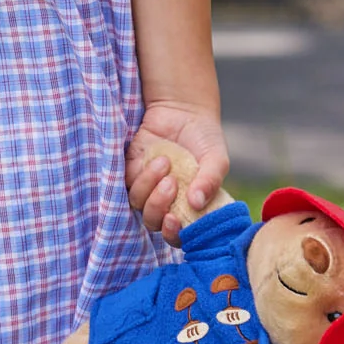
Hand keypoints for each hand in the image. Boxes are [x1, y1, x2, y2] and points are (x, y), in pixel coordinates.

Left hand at [126, 104, 228, 240]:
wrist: (184, 108)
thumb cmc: (204, 138)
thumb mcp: (216, 159)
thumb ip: (211, 181)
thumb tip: (196, 203)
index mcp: (188, 206)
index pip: (177, 234)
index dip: (174, 235)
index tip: (174, 220)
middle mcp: (166, 200)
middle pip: (152, 222)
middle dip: (157, 208)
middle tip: (172, 185)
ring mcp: (147, 185)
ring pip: (137, 203)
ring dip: (149, 188)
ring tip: (166, 164)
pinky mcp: (132, 167)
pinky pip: (127, 181)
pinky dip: (140, 174)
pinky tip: (158, 159)